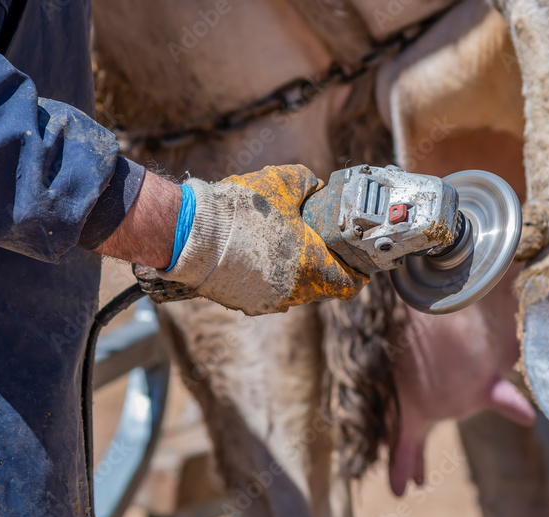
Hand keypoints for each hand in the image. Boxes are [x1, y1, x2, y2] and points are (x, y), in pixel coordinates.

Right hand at [159, 165, 368, 315]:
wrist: (191, 233)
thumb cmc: (241, 209)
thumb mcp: (284, 180)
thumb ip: (310, 184)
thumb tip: (317, 189)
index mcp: (312, 267)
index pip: (350, 285)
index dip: (357, 272)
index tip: (354, 260)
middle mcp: (294, 291)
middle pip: (322, 287)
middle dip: (324, 267)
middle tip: (318, 244)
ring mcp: (269, 301)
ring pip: (295, 291)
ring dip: (296, 272)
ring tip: (283, 246)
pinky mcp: (245, 304)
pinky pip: (269, 293)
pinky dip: (270, 277)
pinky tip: (258, 255)